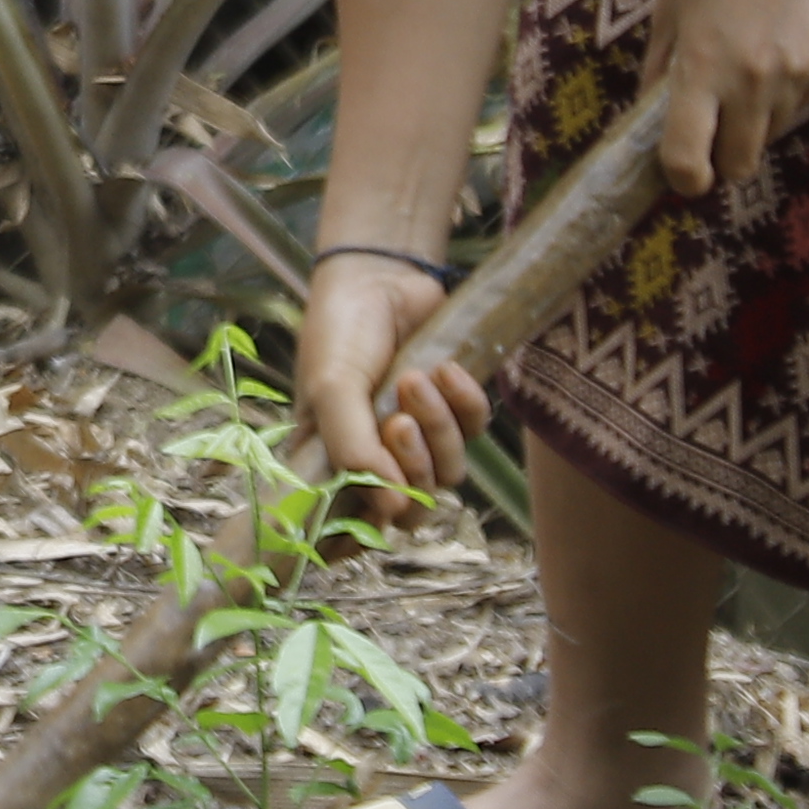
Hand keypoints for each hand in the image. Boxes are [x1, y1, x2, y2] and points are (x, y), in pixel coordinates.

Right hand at [295, 247, 486, 505]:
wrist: (380, 275)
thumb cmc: (341, 331)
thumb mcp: (331, 390)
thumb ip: (355, 451)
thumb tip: (389, 508)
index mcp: (335, 461)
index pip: (352, 525)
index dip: (366, 533)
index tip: (377, 515)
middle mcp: (379, 457)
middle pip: (413, 504)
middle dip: (412, 463)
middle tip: (397, 419)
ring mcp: (421, 435)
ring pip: (449, 470)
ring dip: (438, 426)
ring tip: (416, 378)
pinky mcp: (455, 408)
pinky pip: (476, 429)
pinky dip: (465, 402)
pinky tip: (445, 368)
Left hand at [642, 0, 808, 198]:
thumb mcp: (671, 9)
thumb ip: (658, 72)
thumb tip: (651, 122)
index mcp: (701, 67)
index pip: (688, 157)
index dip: (683, 179)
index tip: (685, 175)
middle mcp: (750, 82)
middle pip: (738, 165)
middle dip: (723, 161)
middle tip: (715, 131)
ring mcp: (795, 77)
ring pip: (771, 136)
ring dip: (754, 122)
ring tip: (749, 69)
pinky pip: (801, 106)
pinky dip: (785, 96)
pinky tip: (779, 50)